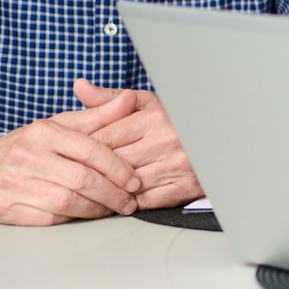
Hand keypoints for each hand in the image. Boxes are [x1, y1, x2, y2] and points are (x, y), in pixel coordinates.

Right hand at [0, 92, 142, 224]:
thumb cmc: (30, 147)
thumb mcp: (60, 126)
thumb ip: (98, 116)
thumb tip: (129, 98)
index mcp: (42, 131)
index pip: (92, 150)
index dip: (119, 168)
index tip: (135, 181)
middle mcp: (24, 155)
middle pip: (82, 179)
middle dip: (113, 194)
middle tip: (129, 201)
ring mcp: (11, 182)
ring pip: (68, 202)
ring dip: (97, 209)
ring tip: (112, 209)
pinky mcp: (4, 207)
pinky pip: (49, 218)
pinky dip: (73, 219)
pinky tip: (85, 215)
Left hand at [72, 80, 199, 208]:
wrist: (217, 139)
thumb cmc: (173, 121)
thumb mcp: (145, 104)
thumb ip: (109, 99)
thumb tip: (79, 86)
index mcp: (155, 117)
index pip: (104, 138)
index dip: (83, 149)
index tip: (72, 156)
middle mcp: (168, 140)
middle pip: (114, 162)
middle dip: (92, 170)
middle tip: (74, 176)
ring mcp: (178, 165)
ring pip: (127, 183)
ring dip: (109, 189)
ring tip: (93, 189)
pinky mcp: (186, 186)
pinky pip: (146, 201)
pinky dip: (129, 202)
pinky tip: (119, 198)